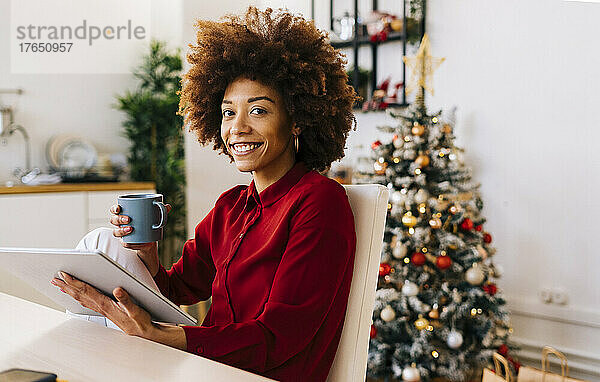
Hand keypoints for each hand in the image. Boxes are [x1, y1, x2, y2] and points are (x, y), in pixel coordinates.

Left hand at [52, 272, 186, 348]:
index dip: (75, 282)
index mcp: (106, 304)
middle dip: (67, 285)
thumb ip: (126, 300)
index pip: (86, 291)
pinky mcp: (105, 310)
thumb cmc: (139, 321)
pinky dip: (79, 297)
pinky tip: (77, 295)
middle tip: (55, 278)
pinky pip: (87, 302)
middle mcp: (101, 306)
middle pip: (80, 294)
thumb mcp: (135, 309)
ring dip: (70, 291)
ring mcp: (102, 309)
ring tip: (61, 285)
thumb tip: (117, 290)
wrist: (142, 332)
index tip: (65, 275)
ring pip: (81, 298)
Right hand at [109, 203, 171, 276]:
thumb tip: (167, 206)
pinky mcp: (126, 242)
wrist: (150, 238)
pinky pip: (123, 243)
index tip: (118, 208)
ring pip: (116, 232)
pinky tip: (130, 241)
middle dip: (119, 219)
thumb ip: (161, 210)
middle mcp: (121, 223)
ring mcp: (122, 233)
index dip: (114, 208)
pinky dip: (127, 242)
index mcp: (125, 214)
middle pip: (114, 220)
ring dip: (121, 230)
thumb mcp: (155, 216)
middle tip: (129, 219)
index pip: (115, 210)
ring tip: (131, 229)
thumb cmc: (149, 223)